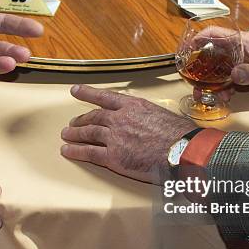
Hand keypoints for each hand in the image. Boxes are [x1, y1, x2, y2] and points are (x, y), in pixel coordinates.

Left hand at [61, 85, 196, 183]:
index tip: (76, 91)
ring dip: (75, 134)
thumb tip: (149, 123)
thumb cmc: (180, 136)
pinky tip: (67, 151)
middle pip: (94, 117)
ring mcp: (114, 137)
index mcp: (133, 106)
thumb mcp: (163, 116)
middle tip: (72, 122)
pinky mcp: (113, 156)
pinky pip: (89, 152)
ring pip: (88, 133)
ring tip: (66, 135)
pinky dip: (76, 151)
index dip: (88, 93)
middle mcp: (120, 118)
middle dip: (81, 119)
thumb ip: (148, 117)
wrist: (181, 151)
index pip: (105, 97)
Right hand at [193, 29, 248, 100]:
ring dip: (209, 81)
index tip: (187, 48)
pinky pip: (227, 78)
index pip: (215, 33)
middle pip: (211, 52)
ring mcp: (240, 60)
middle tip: (191, 78)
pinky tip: (224, 97)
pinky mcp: (244, 71)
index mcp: (243, 41)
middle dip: (199, 66)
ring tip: (204, 93)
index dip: (198, 38)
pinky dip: (222, 87)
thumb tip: (233, 75)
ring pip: (217, 68)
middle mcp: (239, 49)